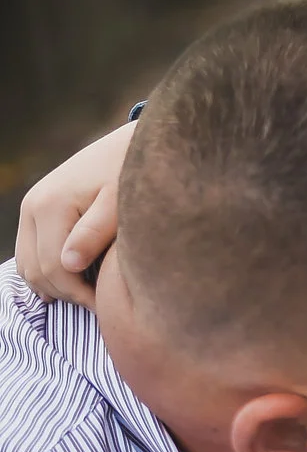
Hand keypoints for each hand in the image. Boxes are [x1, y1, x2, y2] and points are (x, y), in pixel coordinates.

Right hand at [15, 121, 132, 305]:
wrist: (128, 145)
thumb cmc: (132, 174)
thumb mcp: (120, 204)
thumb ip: (95, 232)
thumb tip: (69, 265)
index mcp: (50, 206)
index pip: (55, 269)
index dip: (80, 295)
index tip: (108, 307)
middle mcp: (33, 206)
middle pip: (36, 270)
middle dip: (67, 294)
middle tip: (101, 306)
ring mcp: (31, 207)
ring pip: (28, 264)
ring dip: (55, 285)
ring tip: (90, 296)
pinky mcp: (37, 209)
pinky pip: (31, 251)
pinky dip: (47, 270)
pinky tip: (74, 282)